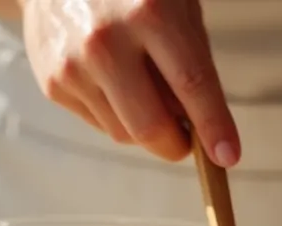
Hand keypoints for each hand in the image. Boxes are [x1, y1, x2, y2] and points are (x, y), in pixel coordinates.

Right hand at [19, 0, 239, 165]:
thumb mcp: (174, 5)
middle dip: (176, 146)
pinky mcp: (54, 82)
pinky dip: (115, 114)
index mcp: (150, 11)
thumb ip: (191, 58)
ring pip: (124, 132)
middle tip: (186, 142)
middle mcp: (107, 40)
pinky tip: (111, 81)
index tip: (227, 156)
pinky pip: (99, 122)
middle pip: (150, 126)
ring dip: (144, 127)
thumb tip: (198, 122)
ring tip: (143, 91)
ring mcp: (75, 64)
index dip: (213, 125)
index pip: (192, 83)